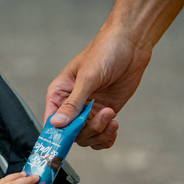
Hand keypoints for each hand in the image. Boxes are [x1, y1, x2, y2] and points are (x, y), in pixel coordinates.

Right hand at [45, 24, 150, 148]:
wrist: (131, 44)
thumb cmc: (105, 51)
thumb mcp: (87, 77)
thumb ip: (73, 103)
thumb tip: (56, 124)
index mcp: (59, 94)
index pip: (52, 122)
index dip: (59, 134)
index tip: (71, 138)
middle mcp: (72, 105)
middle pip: (71, 134)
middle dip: (88, 130)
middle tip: (102, 115)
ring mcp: (88, 111)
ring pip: (87, 137)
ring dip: (100, 133)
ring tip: (111, 113)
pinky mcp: (104, 113)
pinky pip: (101, 135)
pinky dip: (107, 137)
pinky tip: (114, 126)